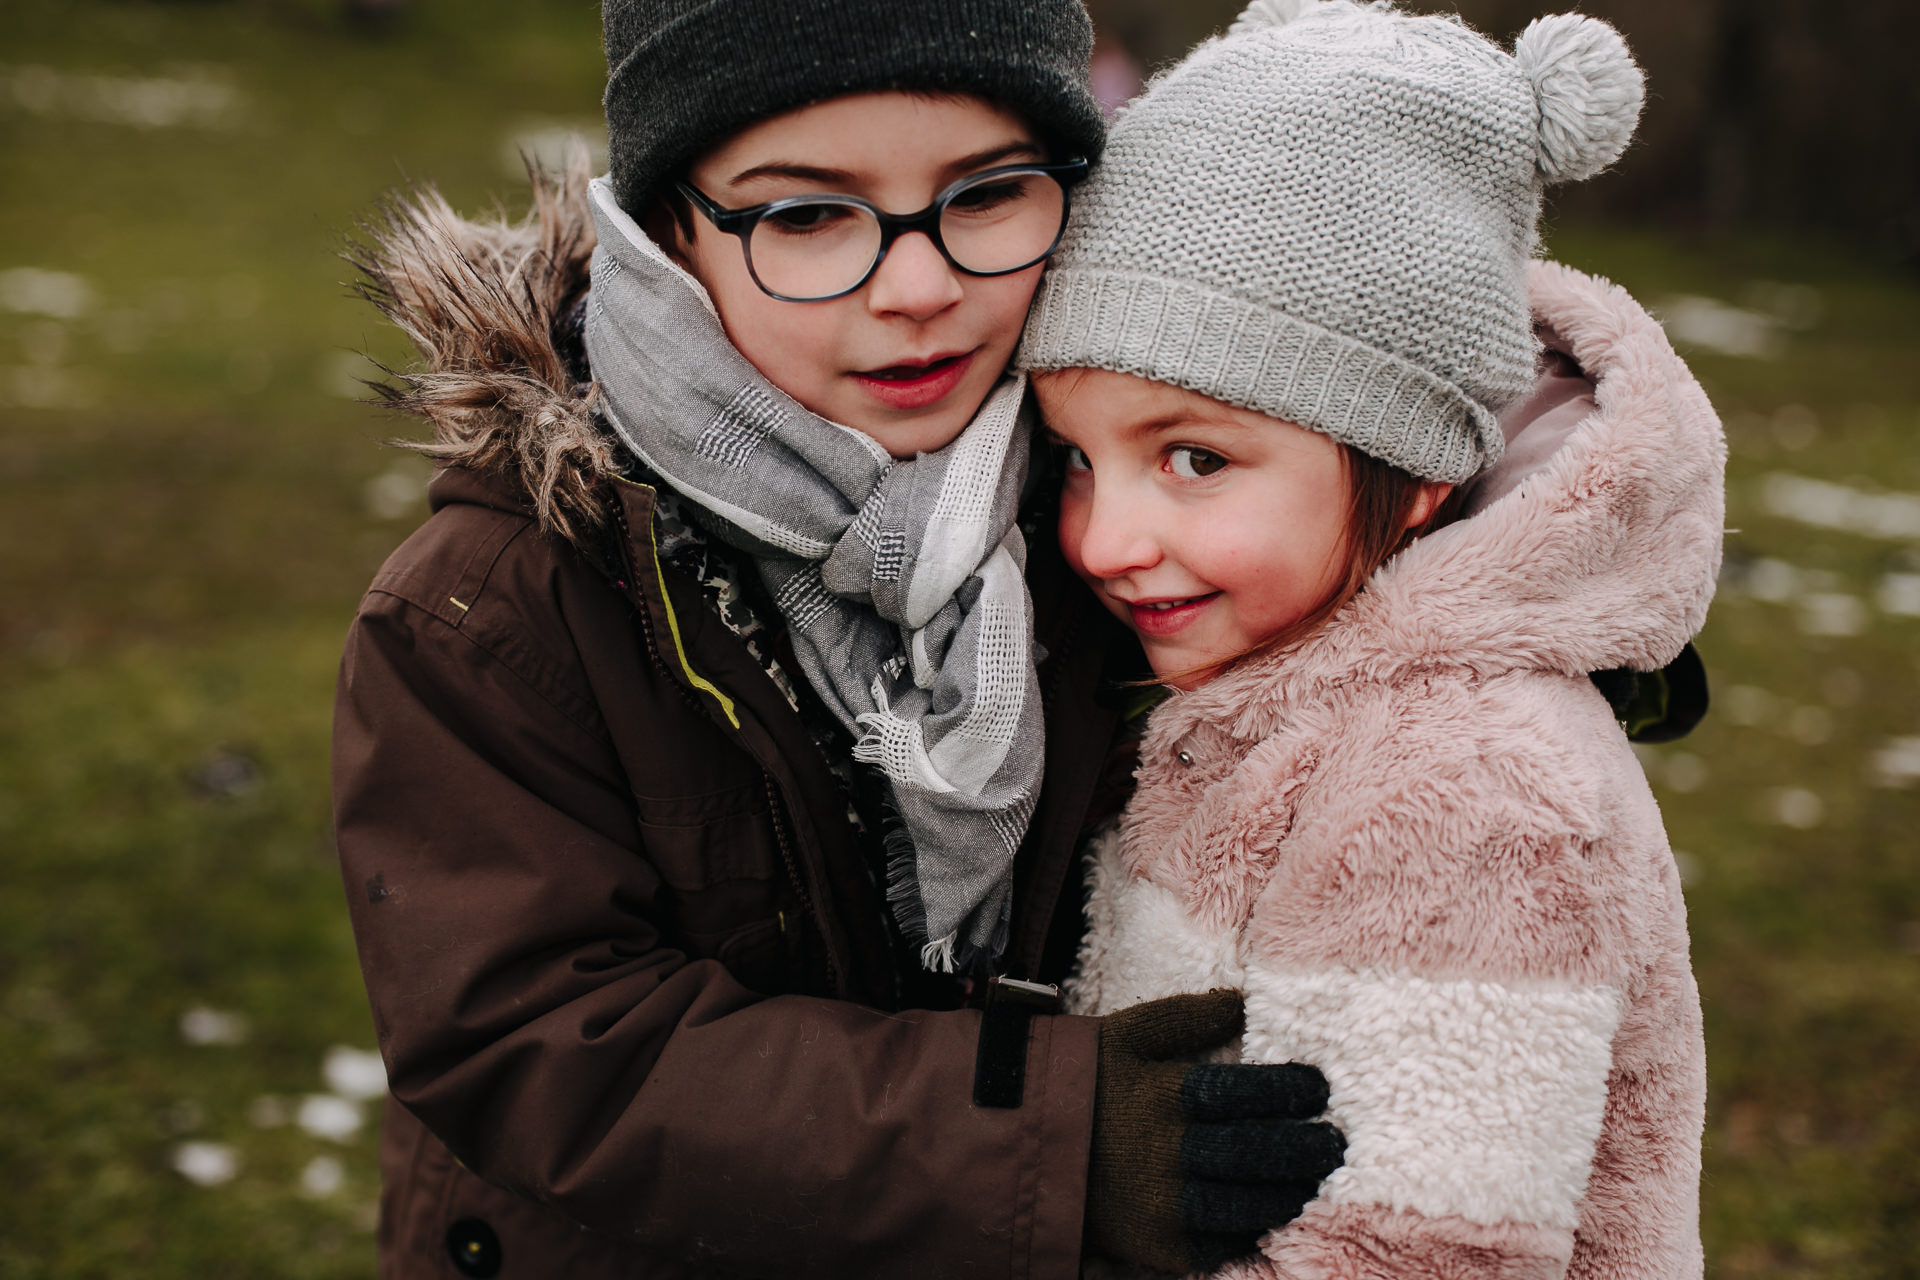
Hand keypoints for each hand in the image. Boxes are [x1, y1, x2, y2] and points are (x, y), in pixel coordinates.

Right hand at [1086, 990, 1343, 1272]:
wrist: (1026, 1147)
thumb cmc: (1084, 1081)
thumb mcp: (1126, 1034)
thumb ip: (1186, 1018)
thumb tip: (1243, 1003)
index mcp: (1163, 1095)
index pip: (1244, 1092)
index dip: (1289, 1091)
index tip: (1318, 1089)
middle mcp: (1168, 1152)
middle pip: (1255, 1153)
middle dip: (1305, 1149)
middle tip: (1335, 1143)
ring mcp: (1163, 1205)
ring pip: (1246, 1204)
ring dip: (1289, 1194)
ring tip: (1315, 1183)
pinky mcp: (1158, 1245)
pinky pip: (1219, 1244)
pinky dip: (1251, 1232)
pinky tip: (1272, 1217)